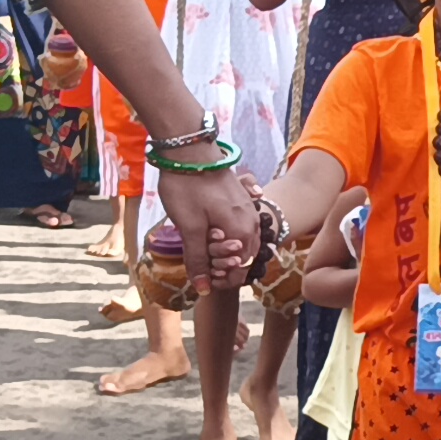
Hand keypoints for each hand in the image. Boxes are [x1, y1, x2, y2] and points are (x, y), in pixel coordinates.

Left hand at [155, 154, 258, 294]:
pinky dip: (228, 235)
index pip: (241, 270)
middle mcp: (251, 222)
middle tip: (200, 264)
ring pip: (243, 241)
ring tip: (204, 249)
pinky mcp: (241, 199)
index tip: (203, 281)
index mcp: (242, 232)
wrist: (190, 150)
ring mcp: (248, 209)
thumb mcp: (189, 228)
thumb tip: (203, 289)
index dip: (223, 281)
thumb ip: (198, 259)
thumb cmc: (188, 189)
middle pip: (245, 257)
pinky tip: (212, 232)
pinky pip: (241, 226)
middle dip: (224, 267)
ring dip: (226, 251)